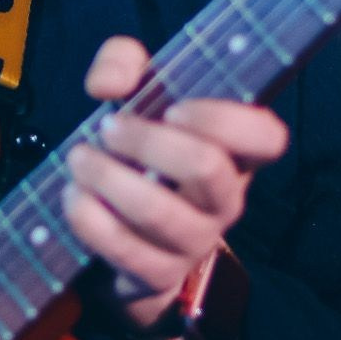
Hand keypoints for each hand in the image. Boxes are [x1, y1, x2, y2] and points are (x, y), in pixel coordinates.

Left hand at [66, 35, 288, 330]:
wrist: (123, 237)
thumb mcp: (135, 92)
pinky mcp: (159, 276)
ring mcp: (195, 242)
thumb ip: (123, 63)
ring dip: (109, 178)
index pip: (267, 137)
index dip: (226, 119)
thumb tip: (109, 86)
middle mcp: (224, 200)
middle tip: (108, 127)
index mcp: (233, 153)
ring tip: (78, 159)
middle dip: (147, 141)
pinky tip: (73, 196)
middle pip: (206, 168)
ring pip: (160, 213)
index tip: (174, 109)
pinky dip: (90, 219)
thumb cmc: (140, 151)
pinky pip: (126, 251)